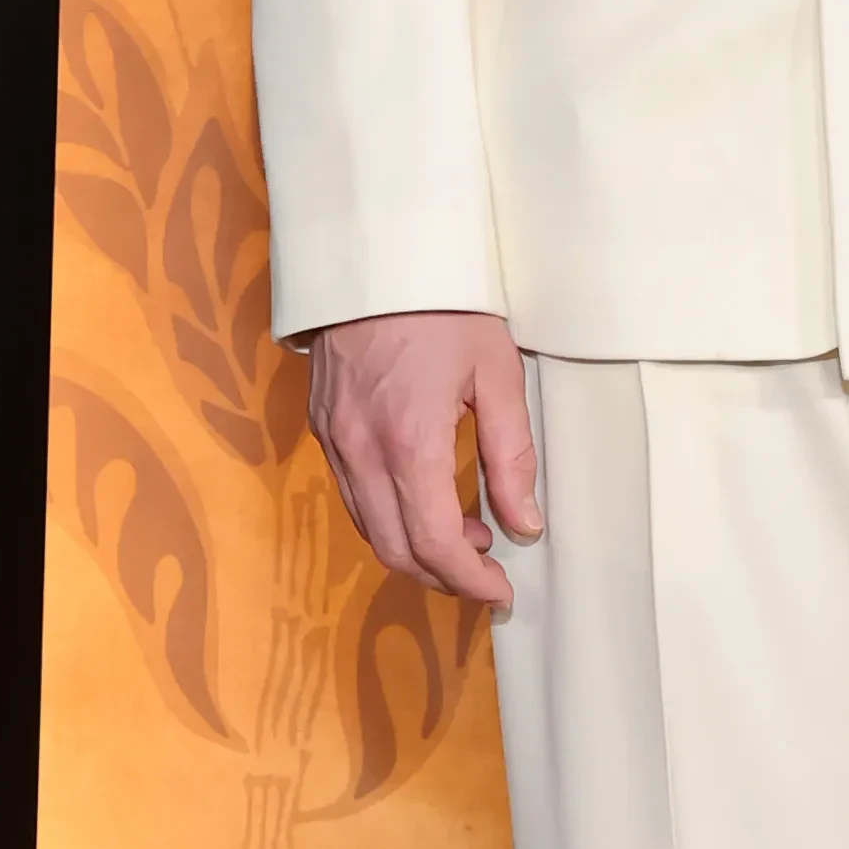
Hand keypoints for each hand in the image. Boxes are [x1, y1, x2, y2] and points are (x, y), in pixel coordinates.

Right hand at [304, 311, 539, 604]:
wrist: (374, 255)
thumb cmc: (445, 305)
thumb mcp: (497, 373)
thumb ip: (511, 456)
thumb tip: (525, 524)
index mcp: (410, 440)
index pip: (435, 543)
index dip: (470, 581)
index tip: (501, 593)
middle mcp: (362, 451)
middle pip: (395, 549)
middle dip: (443, 578)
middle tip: (487, 578)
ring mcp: (334, 441)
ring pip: (369, 529)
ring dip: (416, 551)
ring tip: (468, 540)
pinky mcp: (323, 428)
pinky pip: (353, 497)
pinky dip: (390, 518)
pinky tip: (427, 503)